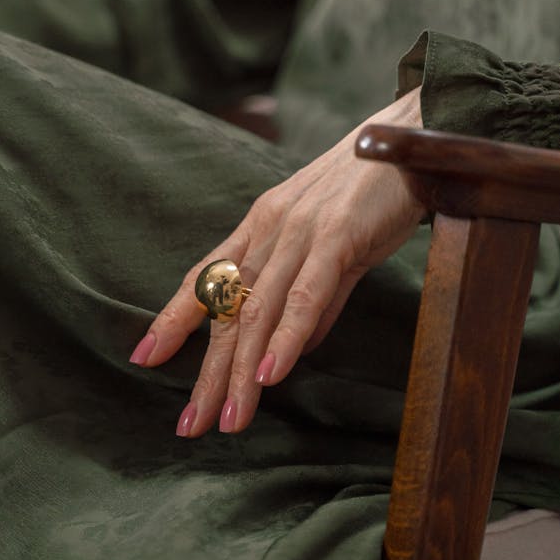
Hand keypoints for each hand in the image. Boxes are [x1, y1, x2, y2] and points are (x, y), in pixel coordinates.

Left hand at [130, 88, 424, 436]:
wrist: (416, 135)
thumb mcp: (329, 243)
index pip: (205, 280)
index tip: (143, 357)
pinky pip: (306, 296)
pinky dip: (286, 338)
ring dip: (242, 372)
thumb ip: (312, 295)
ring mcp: (299, 233)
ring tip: (230, 419)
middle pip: (228, 311)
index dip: (172, 319)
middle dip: (206, 373)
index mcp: (259, 227)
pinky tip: (270, 375)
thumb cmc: (371, 191)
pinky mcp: (337, 237)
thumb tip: (295, 345)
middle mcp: (267, 230)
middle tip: (190, 425)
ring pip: (260, 312)